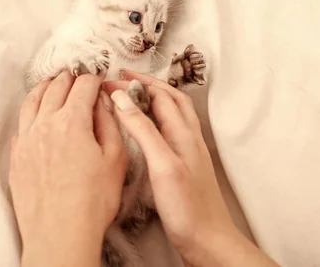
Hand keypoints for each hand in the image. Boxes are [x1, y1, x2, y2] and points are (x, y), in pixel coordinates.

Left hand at [10, 71, 126, 266]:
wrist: (60, 234)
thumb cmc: (93, 201)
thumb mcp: (115, 159)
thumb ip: (109, 124)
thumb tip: (103, 102)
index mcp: (72, 122)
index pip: (82, 87)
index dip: (92, 77)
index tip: (98, 75)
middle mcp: (45, 125)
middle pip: (55, 89)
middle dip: (68, 77)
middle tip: (76, 74)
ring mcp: (26, 141)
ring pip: (31, 102)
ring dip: (43, 88)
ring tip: (50, 83)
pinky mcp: (16, 159)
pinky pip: (20, 126)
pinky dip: (29, 113)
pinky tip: (34, 116)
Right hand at [104, 70, 278, 266]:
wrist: (208, 241)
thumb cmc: (187, 208)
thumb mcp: (162, 165)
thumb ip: (143, 130)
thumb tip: (123, 98)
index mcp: (183, 134)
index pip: (160, 96)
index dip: (137, 84)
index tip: (112, 79)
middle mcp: (189, 138)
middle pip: (171, 99)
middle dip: (148, 84)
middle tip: (124, 78)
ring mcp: (189, 151)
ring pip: (174, 114)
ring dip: (155, 98)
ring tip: (135, 94)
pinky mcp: (185, 166)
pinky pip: (171, 130)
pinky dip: (157, 119)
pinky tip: (147, 129)